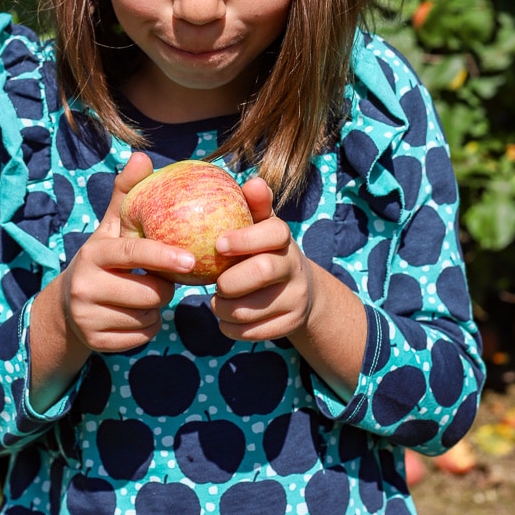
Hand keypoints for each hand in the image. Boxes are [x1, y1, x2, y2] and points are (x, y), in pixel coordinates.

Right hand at [57, 152, 194, 354]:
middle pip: (149, 293)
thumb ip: (126, 194)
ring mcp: (88, 317)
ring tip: (142, 296)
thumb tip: (141, 156)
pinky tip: (135, 315)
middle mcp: (85, 286)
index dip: (163, 256)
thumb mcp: (110, 227)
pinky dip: (148, 328)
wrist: (67, 306)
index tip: (191, 259)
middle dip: (163, 287)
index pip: (133, 254)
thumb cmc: (103, 258)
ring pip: (149, 317)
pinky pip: (143, 337)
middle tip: (158, 279)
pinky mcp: (95, 343)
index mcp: (93, 254)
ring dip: (156, 309)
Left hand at [209, 176, 314, 341]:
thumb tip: (254, 181)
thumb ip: (255, 205)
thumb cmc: (263, 251)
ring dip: (223, 309)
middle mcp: (294, 266)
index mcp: (283, 238)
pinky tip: (226, 319)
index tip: (218, 244)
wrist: (300, 291)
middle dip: (229, 281)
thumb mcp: (261, 226)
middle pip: (262, 270)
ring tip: (216, 302)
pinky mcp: (290, 324)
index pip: (273, 232)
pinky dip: (231, 328)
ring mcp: (296, 297)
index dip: (245, 238)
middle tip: (215, 283)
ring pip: (251, 309)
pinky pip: (252, 333)